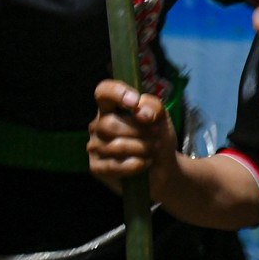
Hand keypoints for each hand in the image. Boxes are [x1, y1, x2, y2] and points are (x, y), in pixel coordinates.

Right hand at [88, 79, 178, 194]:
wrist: (163, 166)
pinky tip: (145, 162)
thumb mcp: (161, 117)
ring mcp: (95, 147)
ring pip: (115, 146)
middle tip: (156, 135)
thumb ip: (153, 106)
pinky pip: (115, 166)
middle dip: (139, 131)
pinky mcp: (96, 168)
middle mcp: (98, 125)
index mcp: (110, 108)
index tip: (135, 102)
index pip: (103, 92)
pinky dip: (136, 164)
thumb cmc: (157, 137)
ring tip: (154, 149)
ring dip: (142, 148)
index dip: (116, 93)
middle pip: (109, 124)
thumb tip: (140, 112)